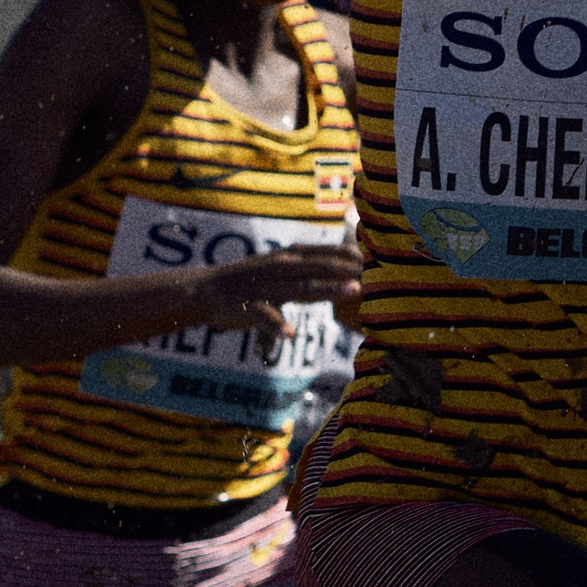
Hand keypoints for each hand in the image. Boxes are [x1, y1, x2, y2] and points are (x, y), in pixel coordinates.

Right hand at [192, 243, 363, 334]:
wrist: (206, 290)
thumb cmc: (250, 281)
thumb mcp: (280, 267)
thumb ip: (308, 268)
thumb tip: (341, 269)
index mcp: (288, 257)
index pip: (326, 253)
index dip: (352, 255)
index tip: (380, 258)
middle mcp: (280, 267)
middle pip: (321, 268)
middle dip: (351, 269)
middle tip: (379, 273)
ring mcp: (264, 286)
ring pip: (300, 287)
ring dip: (328, 288)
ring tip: (352, 291)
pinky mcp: (247, 306)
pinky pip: (264, 317)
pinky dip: (277, 325)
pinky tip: (290, 333)